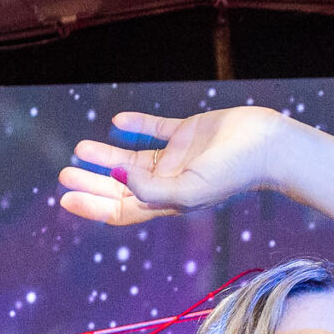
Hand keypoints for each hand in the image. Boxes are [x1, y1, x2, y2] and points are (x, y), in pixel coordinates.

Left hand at [57, 105, 297, 226]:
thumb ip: (149, 189)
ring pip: (133, 160)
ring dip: (106, 156)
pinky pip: (155, 130)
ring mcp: (178, 158)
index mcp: (167, 203)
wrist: (268, 146)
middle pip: (120, 187)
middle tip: (64, 172)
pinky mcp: (188, 133)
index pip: (121, 210)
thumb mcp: (188, 190)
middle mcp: (169, 183)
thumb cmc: (233, 173)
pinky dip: (136, 127)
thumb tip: (115, 179)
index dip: (93, 206)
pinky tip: (117, 123)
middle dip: (92, 181)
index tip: (66, 197)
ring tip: (80, 148)